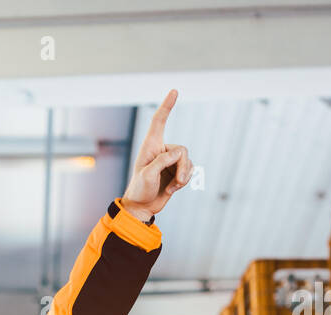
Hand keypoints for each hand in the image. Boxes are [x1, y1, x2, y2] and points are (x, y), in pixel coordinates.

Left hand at [120, 89, 192, 220]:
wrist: (142, 208)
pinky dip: (184, 181)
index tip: (174, 91)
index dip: (167, 106)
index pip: (159, 122)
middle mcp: (161, 150)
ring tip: (173, 187)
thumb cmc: (140, 189)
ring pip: (188, 161)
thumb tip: (180, 153)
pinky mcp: (176, 171)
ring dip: (183, 176)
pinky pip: (190, 170)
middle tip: (176, 181)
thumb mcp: (148, 175)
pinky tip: (172, 189)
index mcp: (150, 146)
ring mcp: (170, 161)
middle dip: (182, 166)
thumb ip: (163, 161)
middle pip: (182, 150)